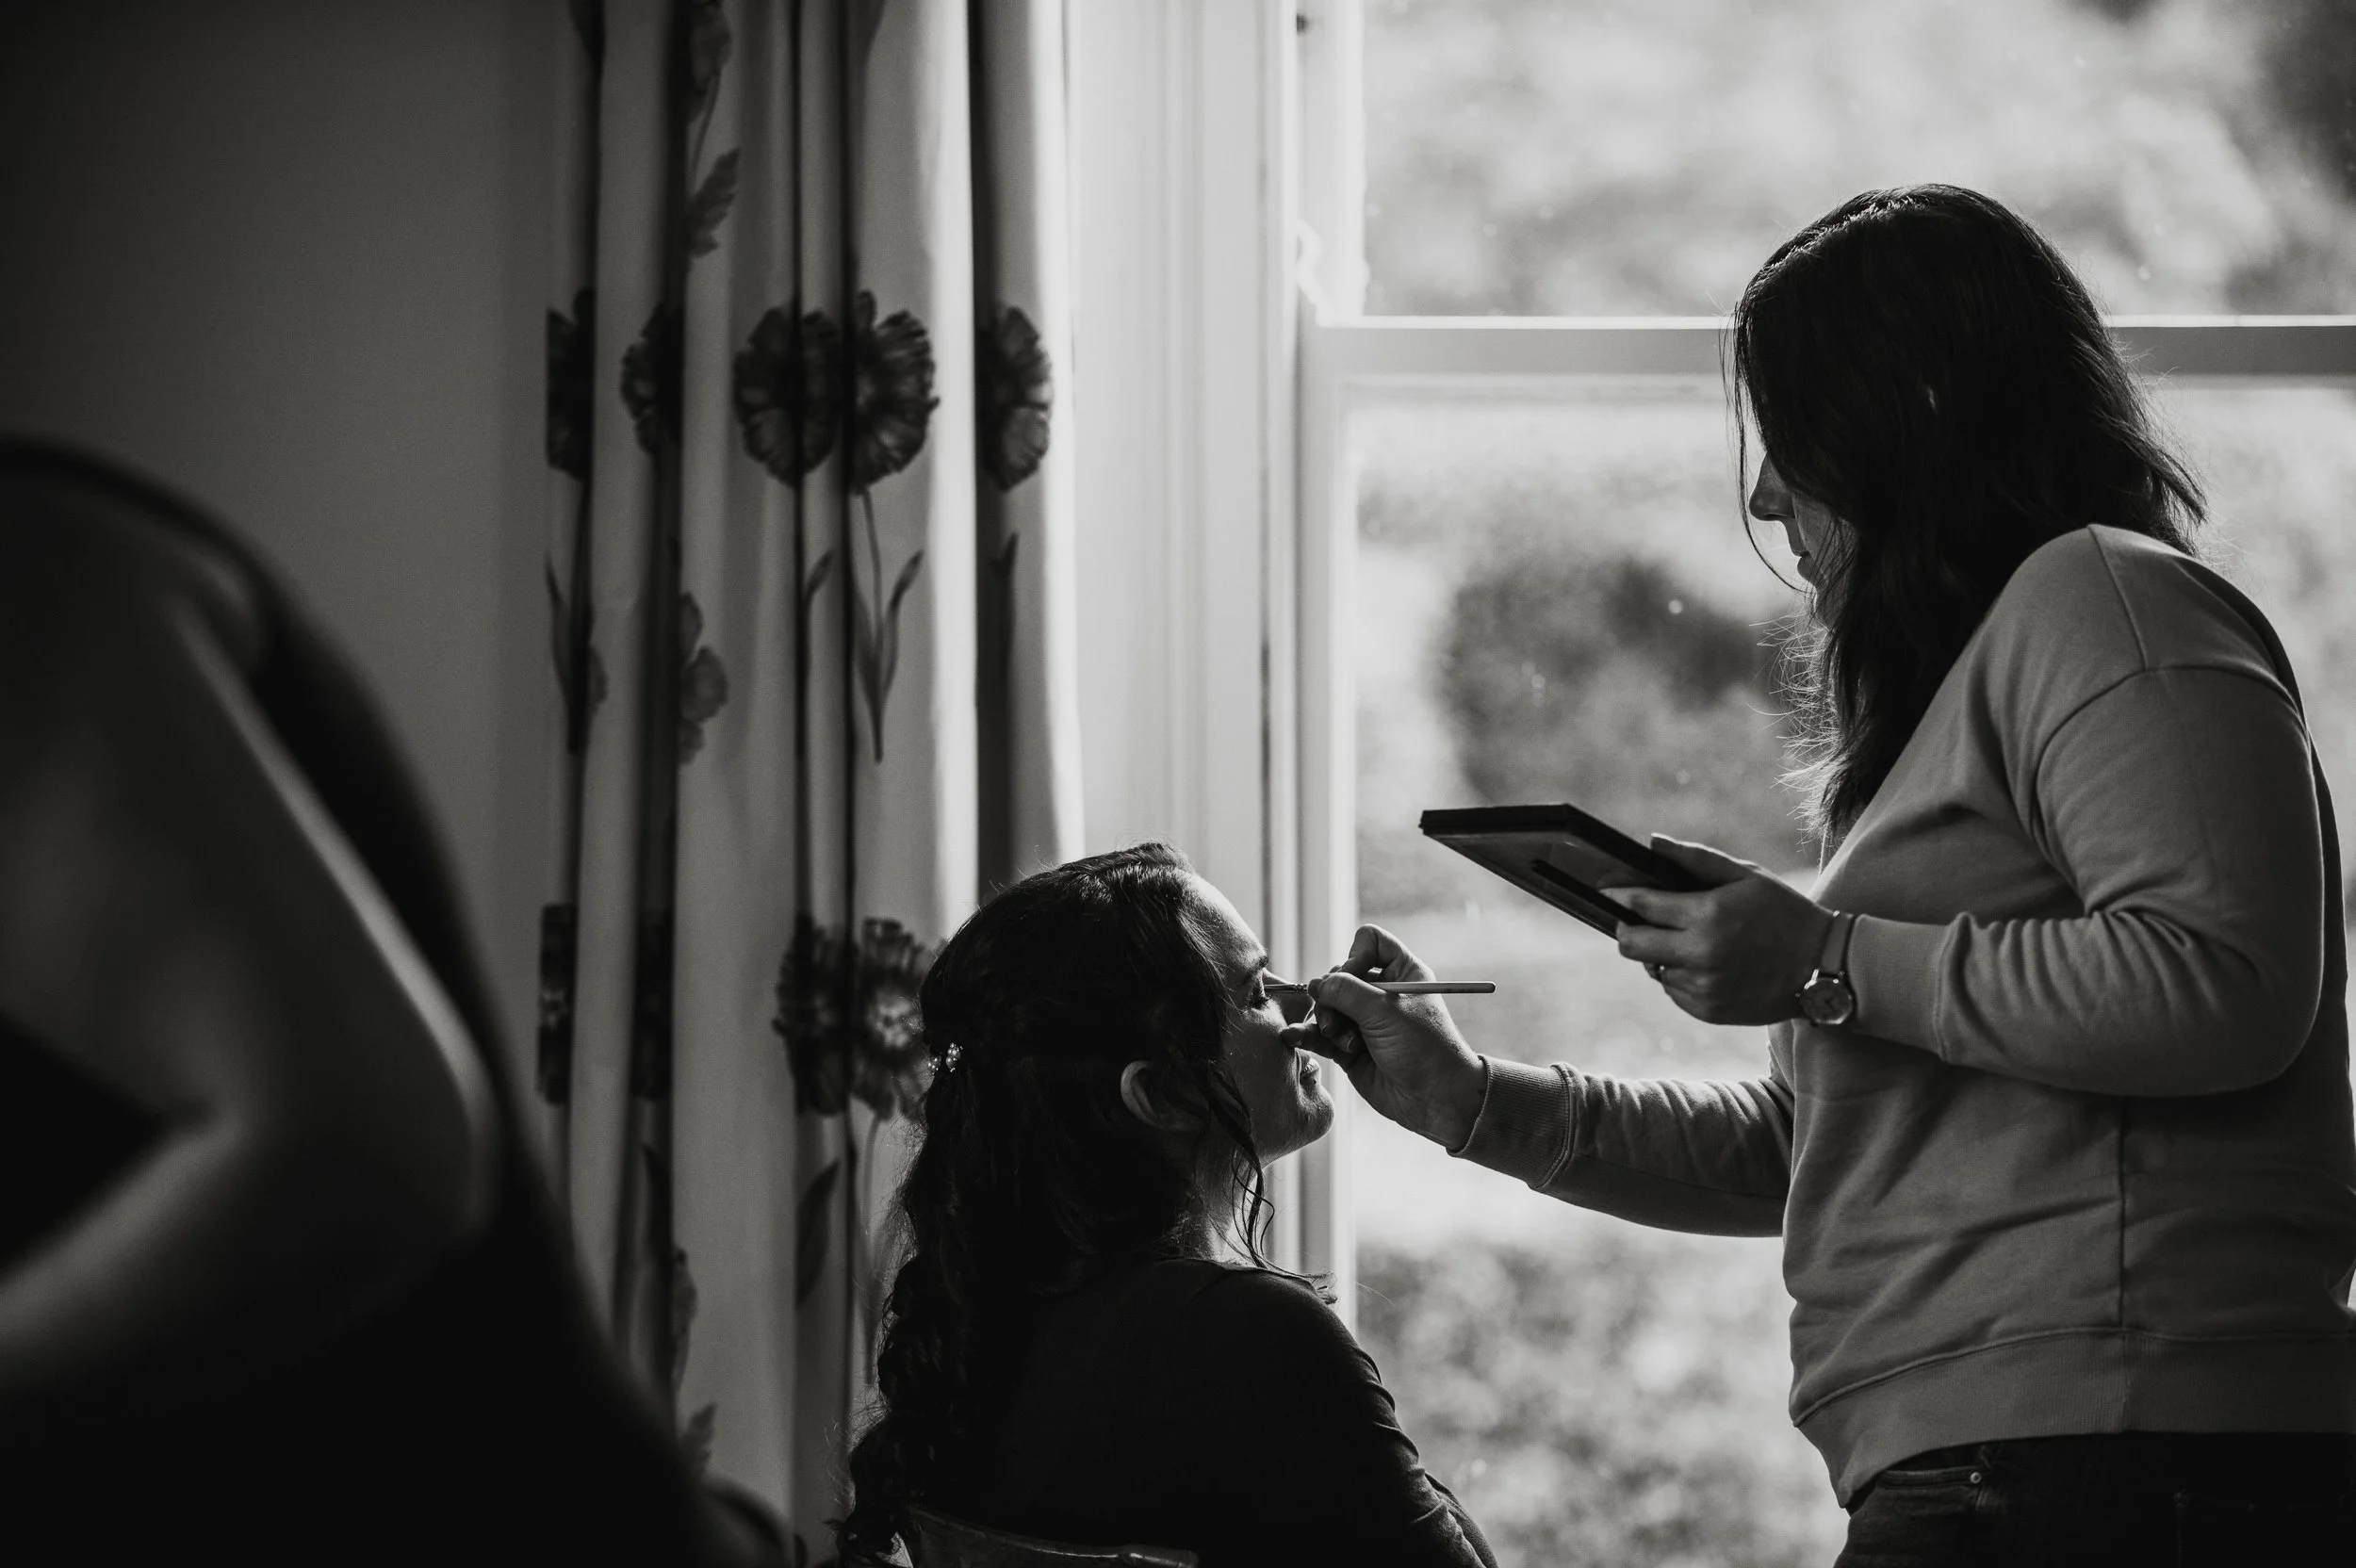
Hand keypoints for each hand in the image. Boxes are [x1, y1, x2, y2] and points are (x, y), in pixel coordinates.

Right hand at [1287, 924, 1486, 1149]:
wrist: (1435, 1099)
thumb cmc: (1424, 1049)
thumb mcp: (1386, 1012)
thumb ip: (1346, 993)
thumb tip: (1314, 984)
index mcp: (1402, 973)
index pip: (1368, 942)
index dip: (1355, 956)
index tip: (1354, 980)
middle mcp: (1381, 993)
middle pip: (1339, 976)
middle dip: (1334, 998)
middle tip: (1342, 1021)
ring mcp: (1364, 1021)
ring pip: (1327, 1005)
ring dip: (1327, 1021)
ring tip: (1344, 1042)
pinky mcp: (1350, 1047)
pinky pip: (1320, 1034)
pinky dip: (1306, 1034)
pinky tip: (1292, 1037)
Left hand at [1613, 837, 1834, 1025]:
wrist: (1824, 967)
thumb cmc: (1785, 913)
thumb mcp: (1746, 876)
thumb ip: (1696, 859)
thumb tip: (1652, 843)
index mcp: (1709, 916)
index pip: (1642, 905)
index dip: (1620, 896)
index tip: (1608, 891)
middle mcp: (1701, 955)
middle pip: (1632, 944)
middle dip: (1628, 929)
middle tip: (1635, 920)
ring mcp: (1704, 988)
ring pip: (1653, 968)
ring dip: (1661, 954)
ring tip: (1690, 940)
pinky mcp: (1708, 1011)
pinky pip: (1674, 991)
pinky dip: (1681, 976)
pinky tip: (1707, 964)